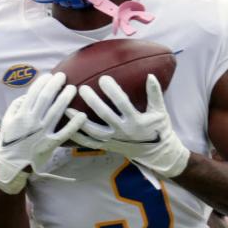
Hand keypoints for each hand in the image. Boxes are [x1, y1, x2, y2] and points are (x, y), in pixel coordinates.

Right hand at [0, 72, 84, 193]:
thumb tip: (29, 94)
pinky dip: (73, 124)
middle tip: (63, 76)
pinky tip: (82, 115)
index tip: (50, 75)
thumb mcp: (7, 121)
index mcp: (20, 115)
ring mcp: (41, 133)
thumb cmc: (9, 141)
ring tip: (73, 88)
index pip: (33, 93)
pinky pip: (64, 133)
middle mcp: (31, 122)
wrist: (10, 165)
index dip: (42, 82)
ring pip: (56, 112)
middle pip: (45, 99)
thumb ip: (17, 106)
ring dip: (65, 99)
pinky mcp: (49, 144)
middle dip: (55, 85)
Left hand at [70, 75, 189, 177]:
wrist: (156, 153)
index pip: (122, 103)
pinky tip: (67, 126)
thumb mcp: (160, 111)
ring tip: (67, 108)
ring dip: (79, 120)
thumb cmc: (158, 128)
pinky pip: (90, 143)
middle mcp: (124, 131)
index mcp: (137, 121)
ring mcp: (114, 140)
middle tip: (82, 88)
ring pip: (93, 131)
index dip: (113, 91)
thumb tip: (151, 74)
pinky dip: (78, 136)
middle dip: (92, 101)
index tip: (103, 79)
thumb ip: (155, 93)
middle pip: (104, 115)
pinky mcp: (107, 146)